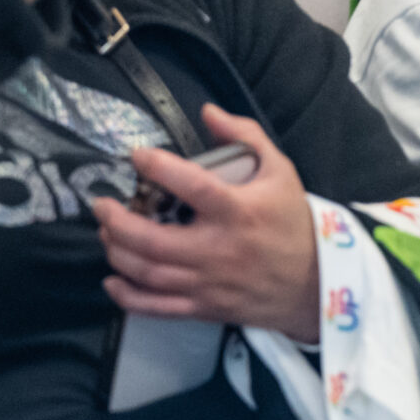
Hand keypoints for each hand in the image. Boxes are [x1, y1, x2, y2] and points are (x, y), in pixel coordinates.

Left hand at [93, 106, 321, 341]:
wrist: (317, 285)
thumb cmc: (291, 223)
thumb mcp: (280, 172)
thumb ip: (245, 137)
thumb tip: (207, 111)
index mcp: (239, 212)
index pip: (194, 187)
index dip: (160, 168)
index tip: (136, 155)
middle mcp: (220, 250)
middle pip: (154, 241)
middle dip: (117, 222)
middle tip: (101, 203)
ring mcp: (210, 283)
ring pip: (150, 273)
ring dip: (117, 252)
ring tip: (107, 231)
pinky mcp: (206, 307)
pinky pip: (158, 308)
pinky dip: (129, 297)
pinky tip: (112, 279)